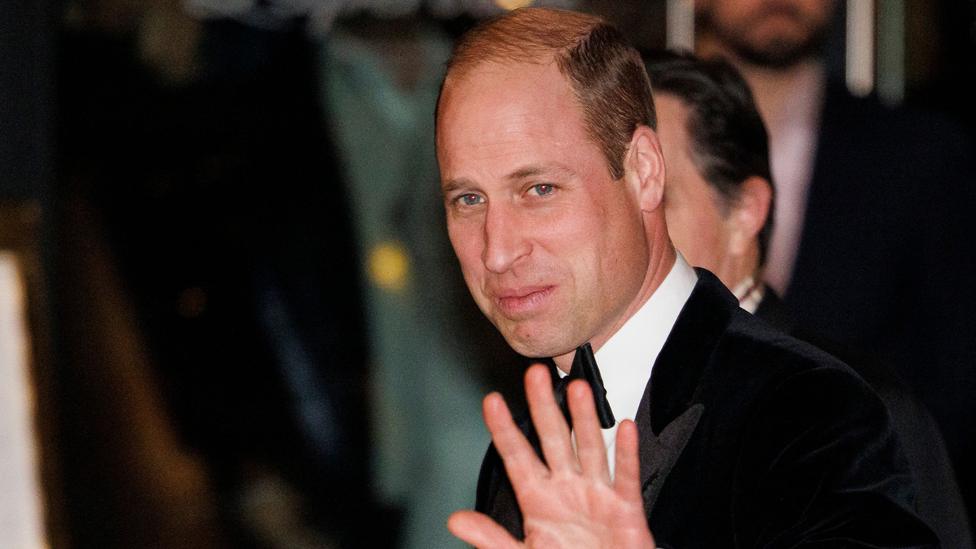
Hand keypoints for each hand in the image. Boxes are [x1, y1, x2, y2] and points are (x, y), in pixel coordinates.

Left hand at [448, 364, 654, 547]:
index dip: (503, 429)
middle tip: (535, 374)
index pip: (516, 456)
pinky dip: (626, 453)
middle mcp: (566, 488)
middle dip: (543, 407)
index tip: (492, 401)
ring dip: (583, 419)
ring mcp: (595, 494)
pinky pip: (625, 476)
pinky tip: (625, 429)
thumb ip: (491, 538)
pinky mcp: (625, 508)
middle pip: (553, 439)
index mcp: (538, 498)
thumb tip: (456, 520)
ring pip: (588, 448)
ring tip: (578, 389)